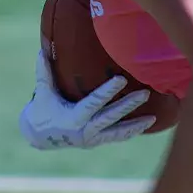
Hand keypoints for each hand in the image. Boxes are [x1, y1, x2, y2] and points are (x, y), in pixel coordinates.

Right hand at [18, 49, 153, 149]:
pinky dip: (130, 132)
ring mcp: (91, 139)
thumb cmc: (42, 110)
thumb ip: (44, 72)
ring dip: (135, 125)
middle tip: (145, 93)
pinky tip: (145, 125)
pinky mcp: (96, 142)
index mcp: (72, 118)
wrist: (39, 137)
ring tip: (152, 117)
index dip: (108, 91)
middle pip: (110, 117)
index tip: (121, 79)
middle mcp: (84, 131)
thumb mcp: (42, 92)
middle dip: (128, 105)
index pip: (94, 102)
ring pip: (117, 132)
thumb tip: (41, 50)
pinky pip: (116, 138)